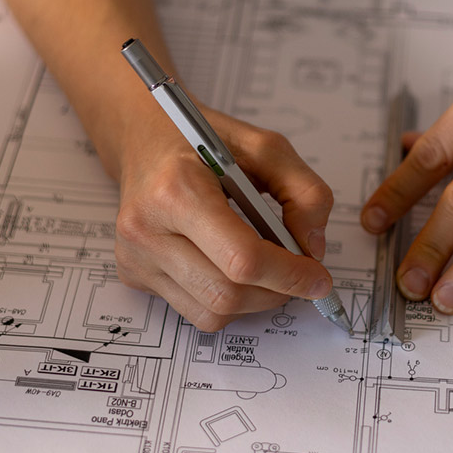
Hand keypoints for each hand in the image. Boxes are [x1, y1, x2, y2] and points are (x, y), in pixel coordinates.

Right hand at [111, 103, 334, 330]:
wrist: (145, 139)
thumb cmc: (203, 140)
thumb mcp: (265, 147)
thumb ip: (304, 191)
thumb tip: (313, 249)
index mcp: (177, 189)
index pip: (242, 258)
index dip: (289, 275)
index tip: (318, 277)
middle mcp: (147, 228)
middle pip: (228, 293)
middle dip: (276, 291)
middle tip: (300, 275)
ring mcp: (135, 256)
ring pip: (212, 312)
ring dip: (254, 301)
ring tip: (268, 270)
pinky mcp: (134, 274)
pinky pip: (193, 310)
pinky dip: (226, 301)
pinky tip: (231, 268)